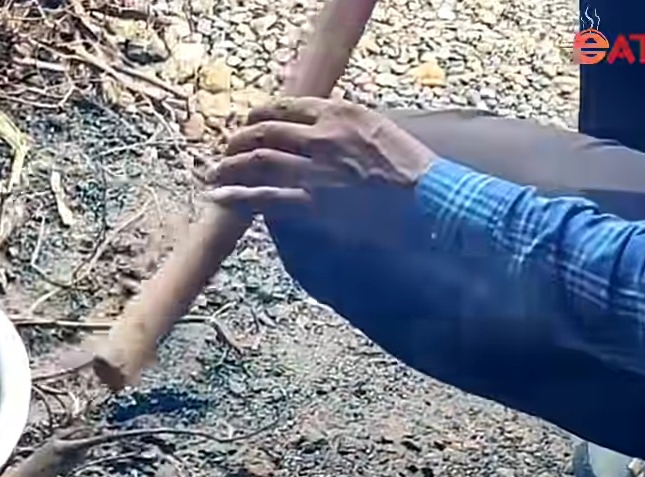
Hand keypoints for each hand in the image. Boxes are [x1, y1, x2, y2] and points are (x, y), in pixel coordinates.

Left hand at [201, 97, 436, 211]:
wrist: (431, 200)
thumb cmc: (412, 168)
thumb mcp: (379, 129)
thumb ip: (346, 125)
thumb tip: (322, 127)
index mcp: (340, 113)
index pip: (287, 105)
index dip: (261, 114)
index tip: (250, 121)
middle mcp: (322, 136)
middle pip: (265, 131)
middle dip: (239, 139)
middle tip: (227, 147)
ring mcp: (315, 170)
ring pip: (257, 161)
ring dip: (229, 165)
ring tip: (213, 170)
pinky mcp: (313, 203)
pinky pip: (265, 197)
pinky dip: (238, 196)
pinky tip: (220, 196)